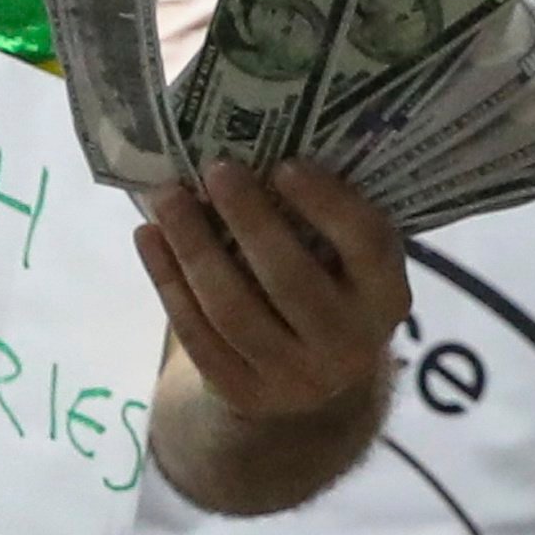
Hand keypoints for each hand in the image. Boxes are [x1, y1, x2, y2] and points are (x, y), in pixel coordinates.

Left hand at [137, 162, 407, 426]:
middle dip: (249, 220)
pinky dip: (168, 283)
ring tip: (167, 197)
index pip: (367, 246)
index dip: (327, 205)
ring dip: (193, 248)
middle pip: (291, 280)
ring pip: (233, 311)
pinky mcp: (244, 393)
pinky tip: (149, 238)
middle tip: (216, 169)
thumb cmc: (326, 282)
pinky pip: (198, 336)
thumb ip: (321, 216)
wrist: (309, 378)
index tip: (285, 164)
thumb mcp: (345, 257)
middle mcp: (349, 345)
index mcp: (385, 296)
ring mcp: (295, 378)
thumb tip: (260, 141)